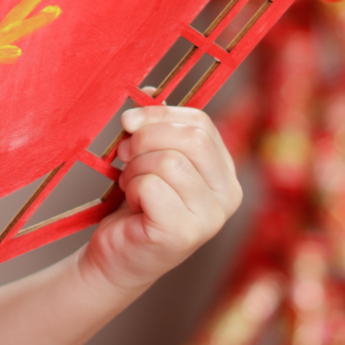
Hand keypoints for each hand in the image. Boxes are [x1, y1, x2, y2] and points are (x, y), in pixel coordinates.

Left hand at [81, 104, 241, 294]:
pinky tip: (133, 205)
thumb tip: (151, 90)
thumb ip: (157, 125)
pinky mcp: (184, 234)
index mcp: (225, 172)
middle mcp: (228, 196)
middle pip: (190, 139)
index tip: (130, 124)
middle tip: (125, 156)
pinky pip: (152, 186)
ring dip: (134, 169)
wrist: (116, 255)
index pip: (200, 123)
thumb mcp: (149, 157)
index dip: (159, 115)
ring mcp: (211, 218)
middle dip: (145, 139)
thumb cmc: (134, 203)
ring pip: (167, 161)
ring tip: (131, 186)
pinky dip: (131, 188)